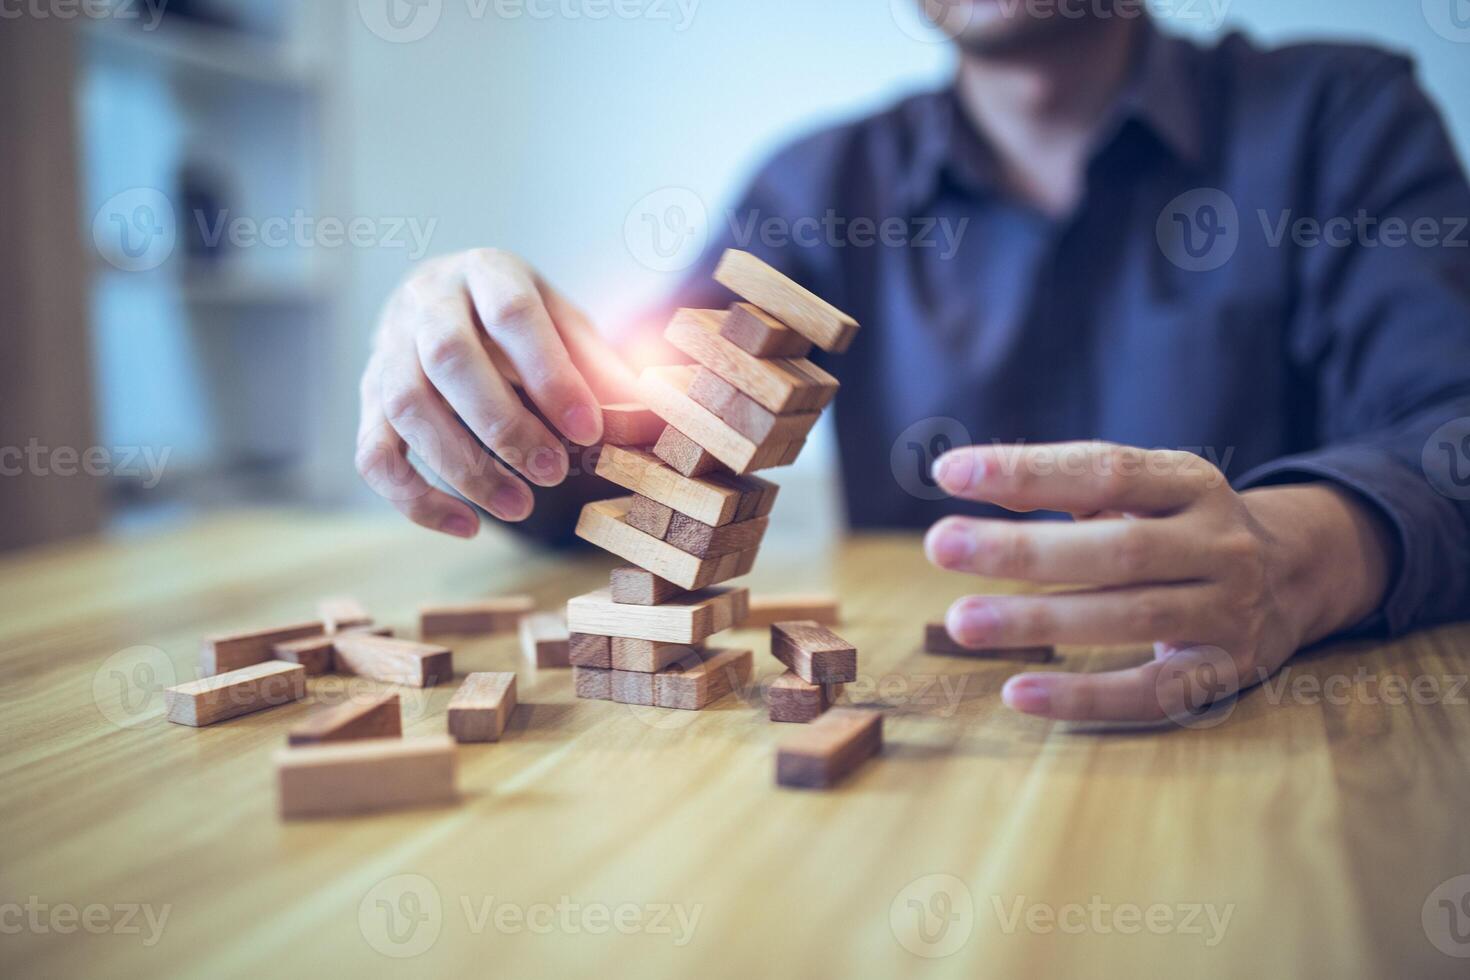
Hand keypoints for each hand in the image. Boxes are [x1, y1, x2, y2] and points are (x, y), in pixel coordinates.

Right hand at [356, 249, 636, 536]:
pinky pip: (374, 454)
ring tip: (519, 506)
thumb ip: (600, 367)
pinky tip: (466, 526)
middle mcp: (427, 302)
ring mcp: (388, 349)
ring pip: (406, 407)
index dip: (551, 376)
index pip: (512, 316)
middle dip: (504, 425)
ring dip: (463, 466)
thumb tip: (646, 416)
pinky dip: (415, 499)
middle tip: (554, 472)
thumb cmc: (520, 323)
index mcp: (487, 271)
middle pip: (448, 359)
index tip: (588, 429)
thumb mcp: (567, 326)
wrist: (447, 303)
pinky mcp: (368, 399)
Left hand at [923, 442, 1394, 722]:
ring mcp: (1228, 610)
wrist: (1296, 576)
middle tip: (940, 544)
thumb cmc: (1178, 527)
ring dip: (1039, 621)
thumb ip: (1062, 484)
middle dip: (1023, 548)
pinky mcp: (1222, 671)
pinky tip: (1017, 692)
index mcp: (1191, 483)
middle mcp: (1218, 543)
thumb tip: (970, 476)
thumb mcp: (1140, 491)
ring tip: (962, 621)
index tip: (950, 472)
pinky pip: (1149, 691)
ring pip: (1130, 616)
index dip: (1029, 470)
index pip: (1107, 469)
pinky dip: (1083, 695)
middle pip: (1116, 548)